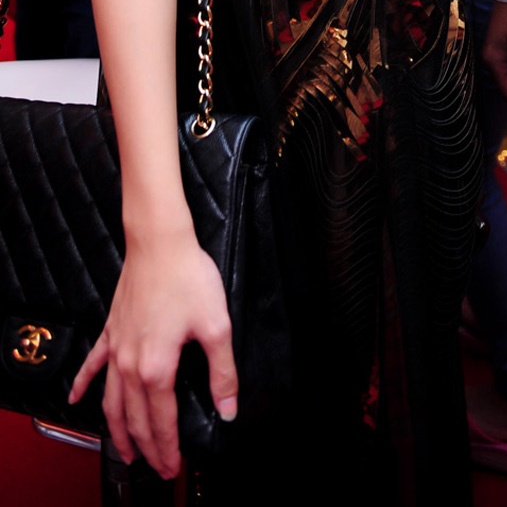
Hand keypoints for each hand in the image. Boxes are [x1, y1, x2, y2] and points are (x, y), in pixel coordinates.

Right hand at [69, 234, 237, 478]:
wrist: (159, 243)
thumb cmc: (188, 277)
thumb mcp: (216, 325)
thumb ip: (222, 371)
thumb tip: (228, 408)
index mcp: (157, 367)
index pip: (161, 421)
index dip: (167, 448)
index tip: (173, 466)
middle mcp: (130, 364)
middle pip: (134, 419)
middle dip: (145, 448)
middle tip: (155, 467)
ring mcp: (116, 349)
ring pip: (111, 401)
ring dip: (115, 430)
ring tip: (124, 451)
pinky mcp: (110, 330)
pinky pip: (92, 365)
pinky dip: (82, 385)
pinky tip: (74, 399)